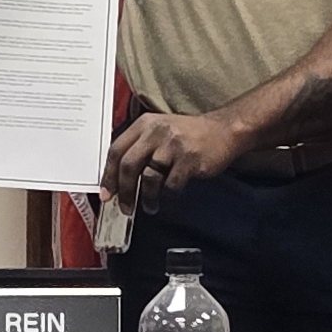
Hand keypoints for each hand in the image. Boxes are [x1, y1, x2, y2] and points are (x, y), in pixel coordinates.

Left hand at [104, 111, 245, 210]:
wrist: (224, 130)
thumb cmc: (188, 134)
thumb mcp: (159, 130)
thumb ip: (139, 146)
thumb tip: (117, 177)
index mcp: (144, 124)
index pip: (116, 150)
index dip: (108, 175)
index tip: (107, 194)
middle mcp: (156, 132)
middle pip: (128, 165)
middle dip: (124, 191)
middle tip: (124, 207)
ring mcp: (173, 145)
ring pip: (149, 178)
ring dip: (146, 198)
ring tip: (150, 206)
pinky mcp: (189, 160)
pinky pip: (171, 185)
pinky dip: (168, 196)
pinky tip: (169, 197)